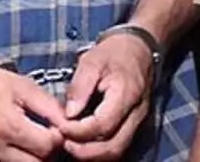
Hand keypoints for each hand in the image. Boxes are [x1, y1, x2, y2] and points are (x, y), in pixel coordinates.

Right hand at [0, 63, 68, 161]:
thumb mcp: (23, 86)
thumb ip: (49, 107)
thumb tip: (70, 124)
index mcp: (7, 124)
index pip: (47, 146)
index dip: (58, 137)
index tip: (55, 127)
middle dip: (47, 152)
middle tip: (47, 136)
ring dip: (33, 159)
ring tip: (33, 141)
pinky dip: (16, 161)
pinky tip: (18, 147)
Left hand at [59, 33, 155, 159]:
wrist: (138, 49)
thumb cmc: (114, 53)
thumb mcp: (92, 60)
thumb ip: (79, 87)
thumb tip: (69, 114)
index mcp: (126, 94)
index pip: (103, 125)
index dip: (79, 131)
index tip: (60, 126)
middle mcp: (136, 114)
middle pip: (113, 146)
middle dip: (85, 151)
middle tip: (63, 141)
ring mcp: (137, 122)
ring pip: (116, 151)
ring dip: (92, 154)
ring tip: (70, 144)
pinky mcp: (133, 126)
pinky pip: (118, 146)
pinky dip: (99, 150)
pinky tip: (82, 142)